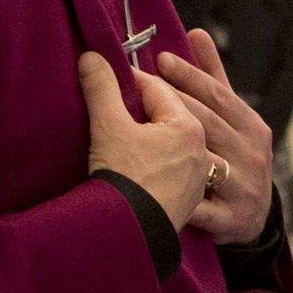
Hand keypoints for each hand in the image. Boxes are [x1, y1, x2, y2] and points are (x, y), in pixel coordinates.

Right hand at [78, 51, 212, 229]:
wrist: (128, 236)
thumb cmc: (122, 178)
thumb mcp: (108, 126)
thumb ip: (101, 88)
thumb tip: (91, 56)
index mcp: (188, 127)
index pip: (157, 91)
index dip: (130, 82)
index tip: (110, 79)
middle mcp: (200, 151)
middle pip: (170, 117)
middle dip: (146, 107)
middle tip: (118, 102)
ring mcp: (197, 179)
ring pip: (175, 146)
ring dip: (156, 137)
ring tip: (130, 134)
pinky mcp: (188, 202)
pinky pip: (175, 172)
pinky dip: (161, 163)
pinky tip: (143, 165)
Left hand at [155, 29, 275, 243]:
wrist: (254, 219)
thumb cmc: (233, 156)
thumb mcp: (231, 117)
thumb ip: (213, 77)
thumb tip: (195, 32)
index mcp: (252, 126)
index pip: (218, 95)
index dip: (189, 76)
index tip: (160, 59)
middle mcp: (252, 154)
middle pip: (206, 123)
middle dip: (171, 103)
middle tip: (135, 84)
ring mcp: (244, 186)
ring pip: (202, 161)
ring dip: (168, 148)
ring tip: (133, 130)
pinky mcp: (231, 219)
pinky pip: (200, 207)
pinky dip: (178, 198)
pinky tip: (152, 187)